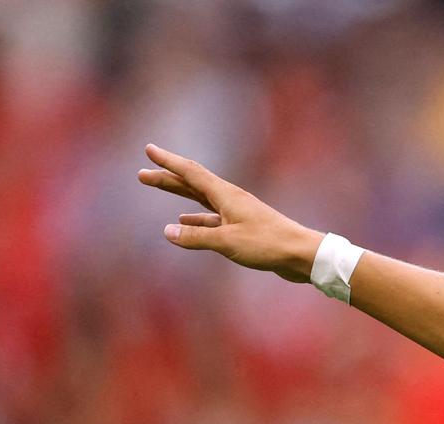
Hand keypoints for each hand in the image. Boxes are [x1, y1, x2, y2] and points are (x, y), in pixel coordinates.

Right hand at [137, 143, 322, 281]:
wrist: (301, 255)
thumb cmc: (268, 244)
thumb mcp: (227, 241)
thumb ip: (197, 237)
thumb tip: (169, 232)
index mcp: (226, 194)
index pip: (190, 172)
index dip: (168, 161)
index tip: (149, 149)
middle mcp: (230, 199)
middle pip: (193, 183)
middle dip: (167, 177)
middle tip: (142, 174)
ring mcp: (237, 212)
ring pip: (201, 199)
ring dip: (179, 194)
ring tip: (160, 188)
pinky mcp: (243, 228)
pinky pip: (212, 219)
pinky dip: (196, 218)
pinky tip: (185, 222)